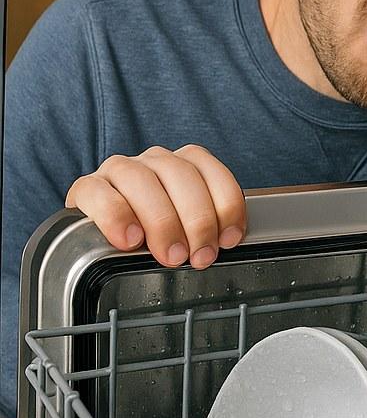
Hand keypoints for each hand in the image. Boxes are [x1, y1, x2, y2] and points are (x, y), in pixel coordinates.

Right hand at [65, 145, 246, 269]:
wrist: (100, 236)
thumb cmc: (152, 234)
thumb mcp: (186, 231)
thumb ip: (204, 231)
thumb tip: (220, 248)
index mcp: (185, 165)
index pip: (213, 173)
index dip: (227, 207)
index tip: (228, 239)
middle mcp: (155, 161)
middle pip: (181, 176)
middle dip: (198, 221)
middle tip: (199, 255)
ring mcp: (120, 170)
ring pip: (142, 180)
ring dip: (162, 222)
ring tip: (171, 255)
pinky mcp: (87, 187)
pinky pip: (99, 193)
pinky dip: (116, 217)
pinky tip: (129, 239)